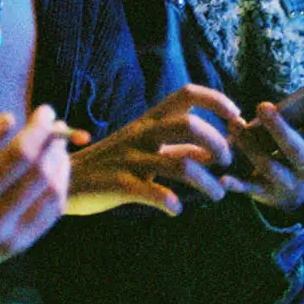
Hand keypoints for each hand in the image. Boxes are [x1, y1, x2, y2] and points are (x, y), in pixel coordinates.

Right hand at [0, 108, 69, 303]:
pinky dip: (59, 190)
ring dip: (61, 165)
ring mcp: (10, 238)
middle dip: (55, 143)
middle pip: (42, 173)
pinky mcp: (17, 248)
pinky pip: (50, 216)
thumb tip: (9, 119)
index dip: (40, 129)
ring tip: (57, 146)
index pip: (21, 155)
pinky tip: (54, 174)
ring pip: (53, 195)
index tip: (45, 110)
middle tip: (56, 125)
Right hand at [66, 84, 242, 216]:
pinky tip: (176, 209)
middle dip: (217, 143)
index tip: (236, 117)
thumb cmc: (112, 164)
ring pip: (179, 164)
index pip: (187, 94)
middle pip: (188, 125)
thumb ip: (178, 148)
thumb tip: (214, 151)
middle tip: (227, 162)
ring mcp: (130, 159)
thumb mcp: (146, 149)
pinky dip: (170, 202)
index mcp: (150, 120)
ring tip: (218, 194)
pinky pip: (151, 192)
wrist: (66, 181)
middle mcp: (142, 134)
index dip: (216, 100)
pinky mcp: (119, 185)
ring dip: (206, 181)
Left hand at [225, 60, 303, 209]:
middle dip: (280, 129)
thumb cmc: (302, 144)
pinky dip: (237, 185)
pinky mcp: (266, 193)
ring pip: (269, 166)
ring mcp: (288, 182)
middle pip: (295, 150)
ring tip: (234, 125)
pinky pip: (251, 189)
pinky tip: (224, 179)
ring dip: (250, 147)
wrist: (296, 190)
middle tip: (263, 105)